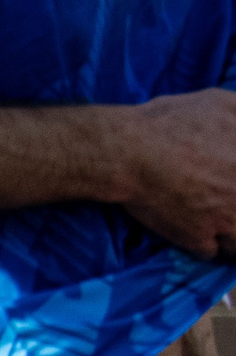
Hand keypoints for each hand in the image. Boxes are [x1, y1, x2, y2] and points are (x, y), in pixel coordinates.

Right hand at [118, 88, 235, 261]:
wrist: (130, 152)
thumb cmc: (175, 123)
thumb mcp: (222, 102)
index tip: (229, 183)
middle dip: (233, 211)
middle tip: (222, 204)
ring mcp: (226, 221)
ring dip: (229, 236)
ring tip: (216, 226)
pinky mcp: (197, 238)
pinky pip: (211, 252)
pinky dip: (204, 245)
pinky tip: (195, 233)